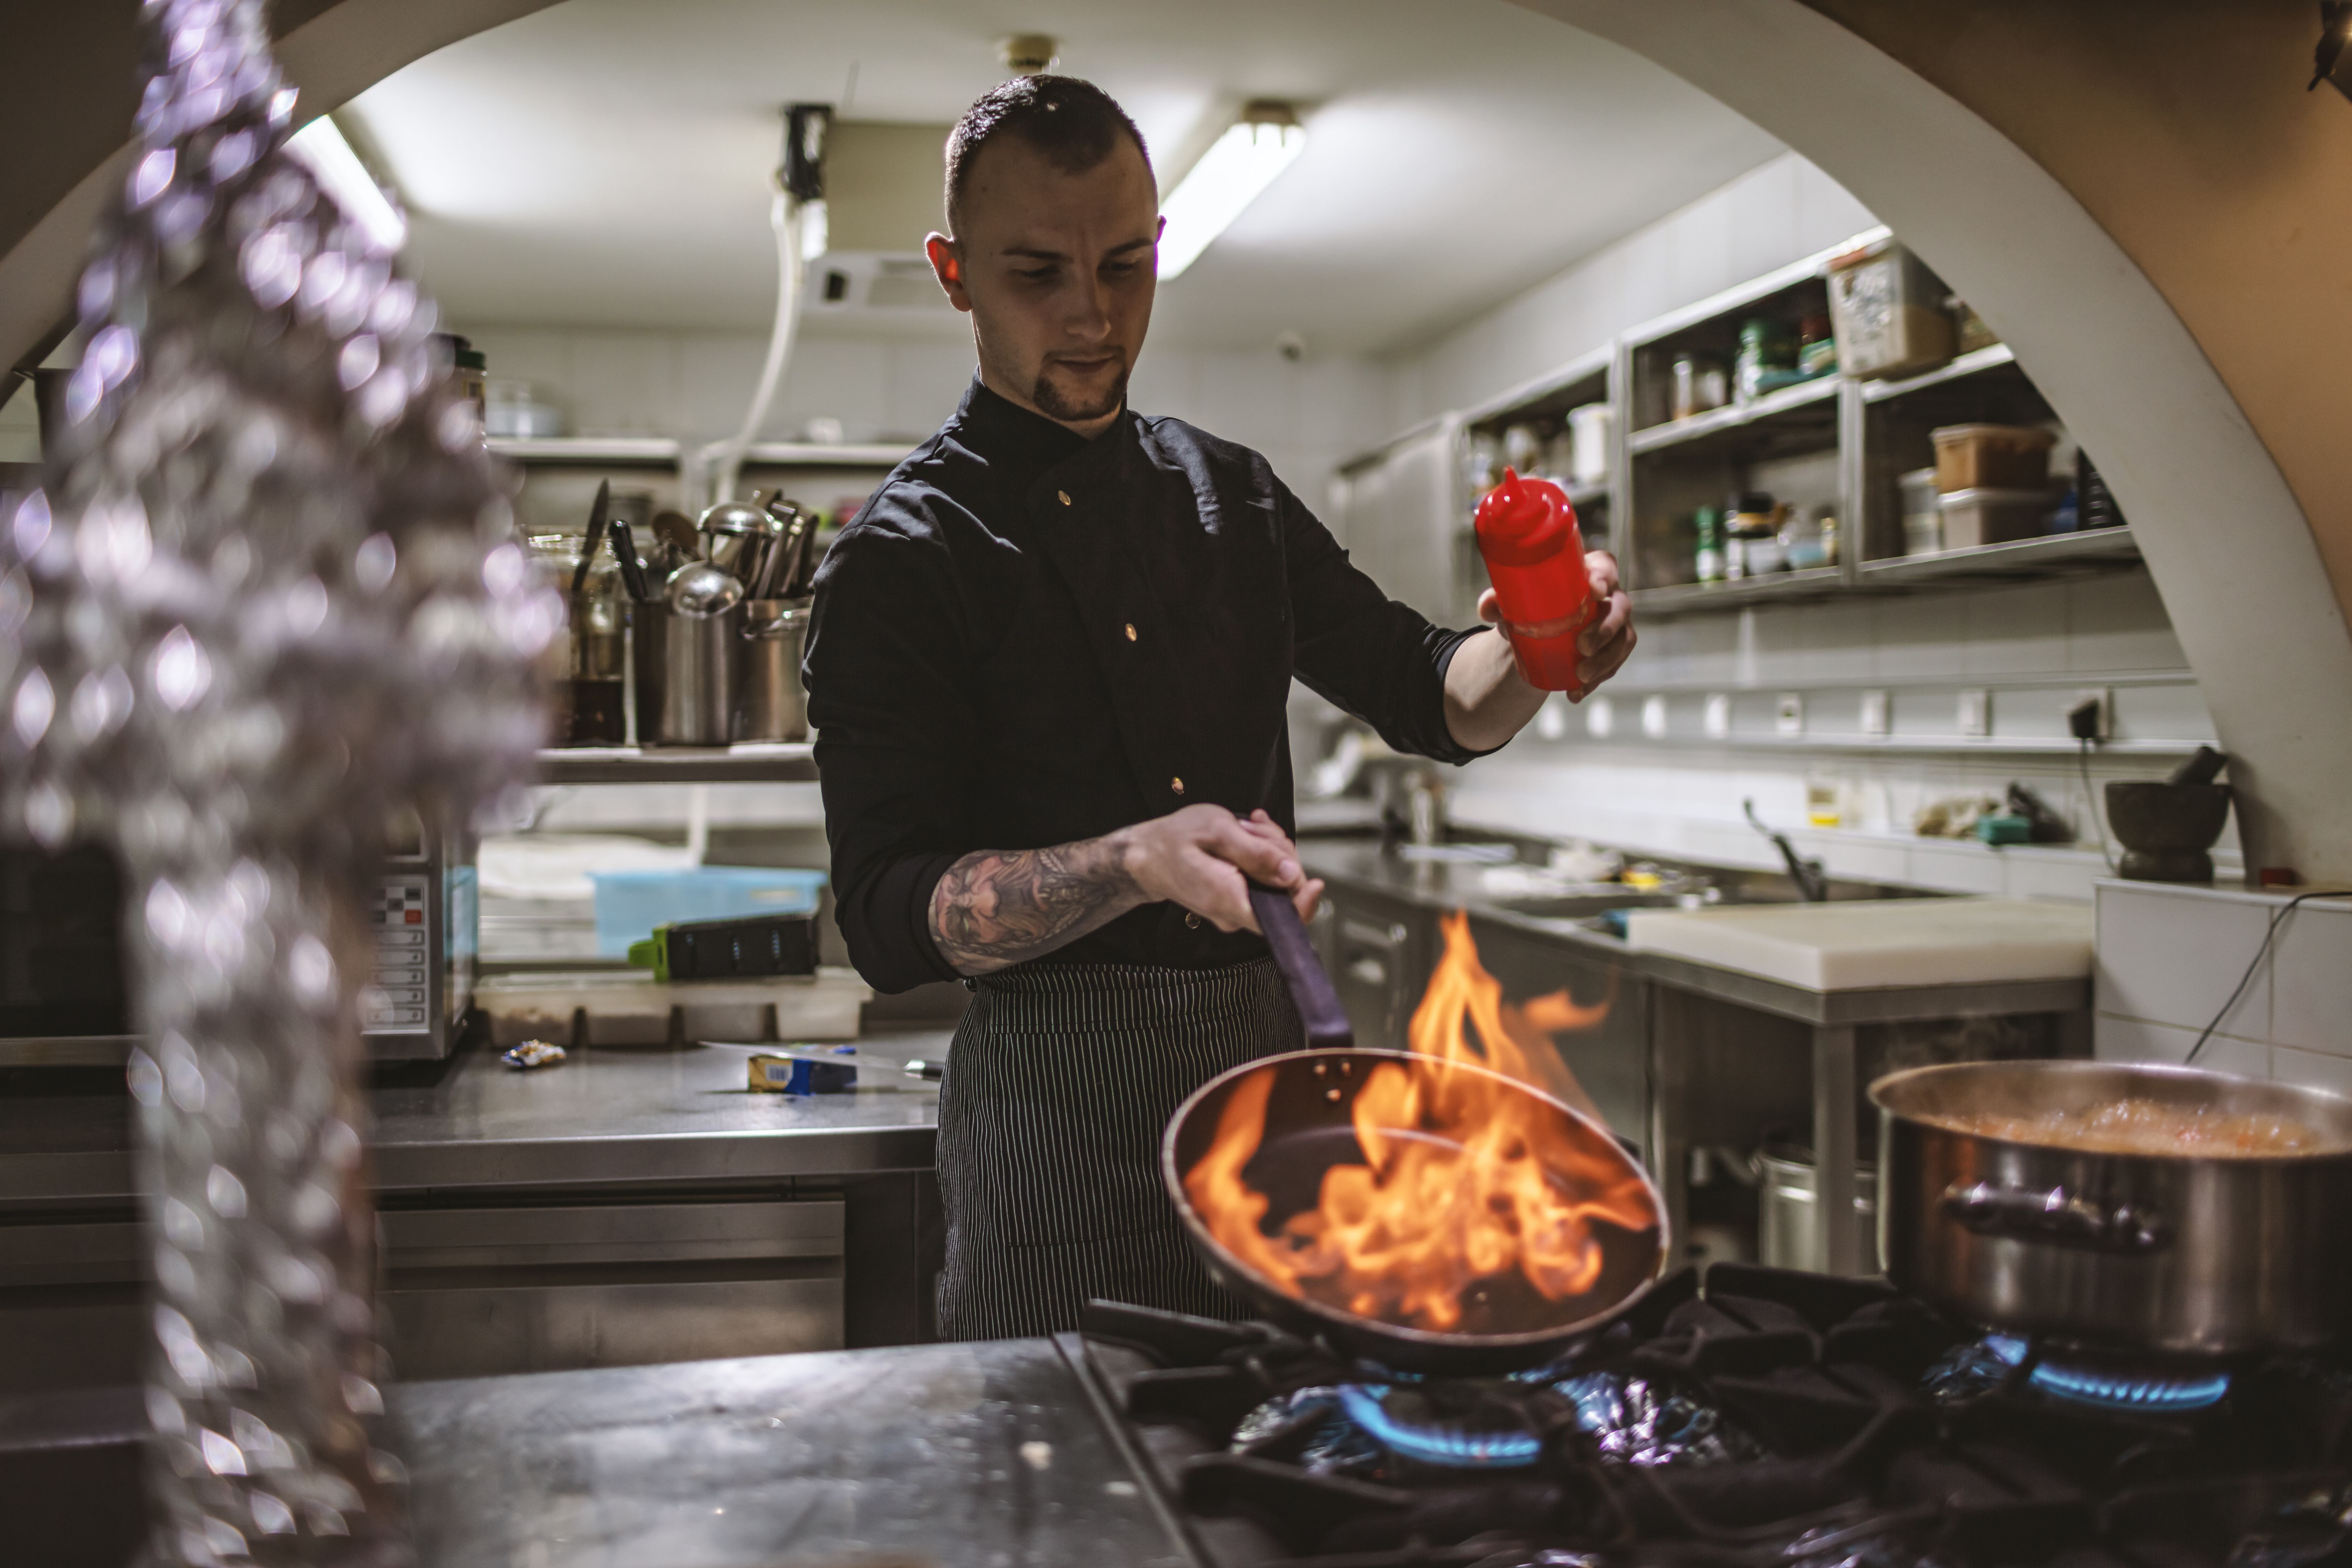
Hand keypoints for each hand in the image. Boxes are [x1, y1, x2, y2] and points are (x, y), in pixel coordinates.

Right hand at [1116, 805, 1322, 934]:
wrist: (1145, 856)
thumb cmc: (1173, 840)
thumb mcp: (1217, 831)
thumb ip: (1256, 854)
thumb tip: (1291, 873)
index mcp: (1230, 898)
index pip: (1282, 920)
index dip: (1305, 902)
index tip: (1315, 881)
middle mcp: (1234, 912)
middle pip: (1284, 892)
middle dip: (1280, 853)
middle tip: (1256, 825)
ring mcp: (1235, 909)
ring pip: (1275, 882)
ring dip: (1269, 849)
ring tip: (1245, 825)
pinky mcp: (1235, 900)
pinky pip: (1262, 880)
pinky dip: (1260, 854)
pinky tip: (1247, 833)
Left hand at [1474, 549, 1634, 701]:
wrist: (1540, 632)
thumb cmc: (1533, 606)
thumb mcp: (1514, 603)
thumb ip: (1498, 601)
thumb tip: (1487, 608)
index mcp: (1588, 573)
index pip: (1605, 566)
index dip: (1604, 577)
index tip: (1593, 592)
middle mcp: (1609, 596)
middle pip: (1621, 608)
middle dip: (1605, 629)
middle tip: (1582, 647)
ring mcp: (1616, 624)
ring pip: (1623, 641)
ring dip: (1605, 661)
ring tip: (1581, 676)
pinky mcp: (1614, 649)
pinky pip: (1614, 665)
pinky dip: (1595, 681)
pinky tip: (1575, 693)